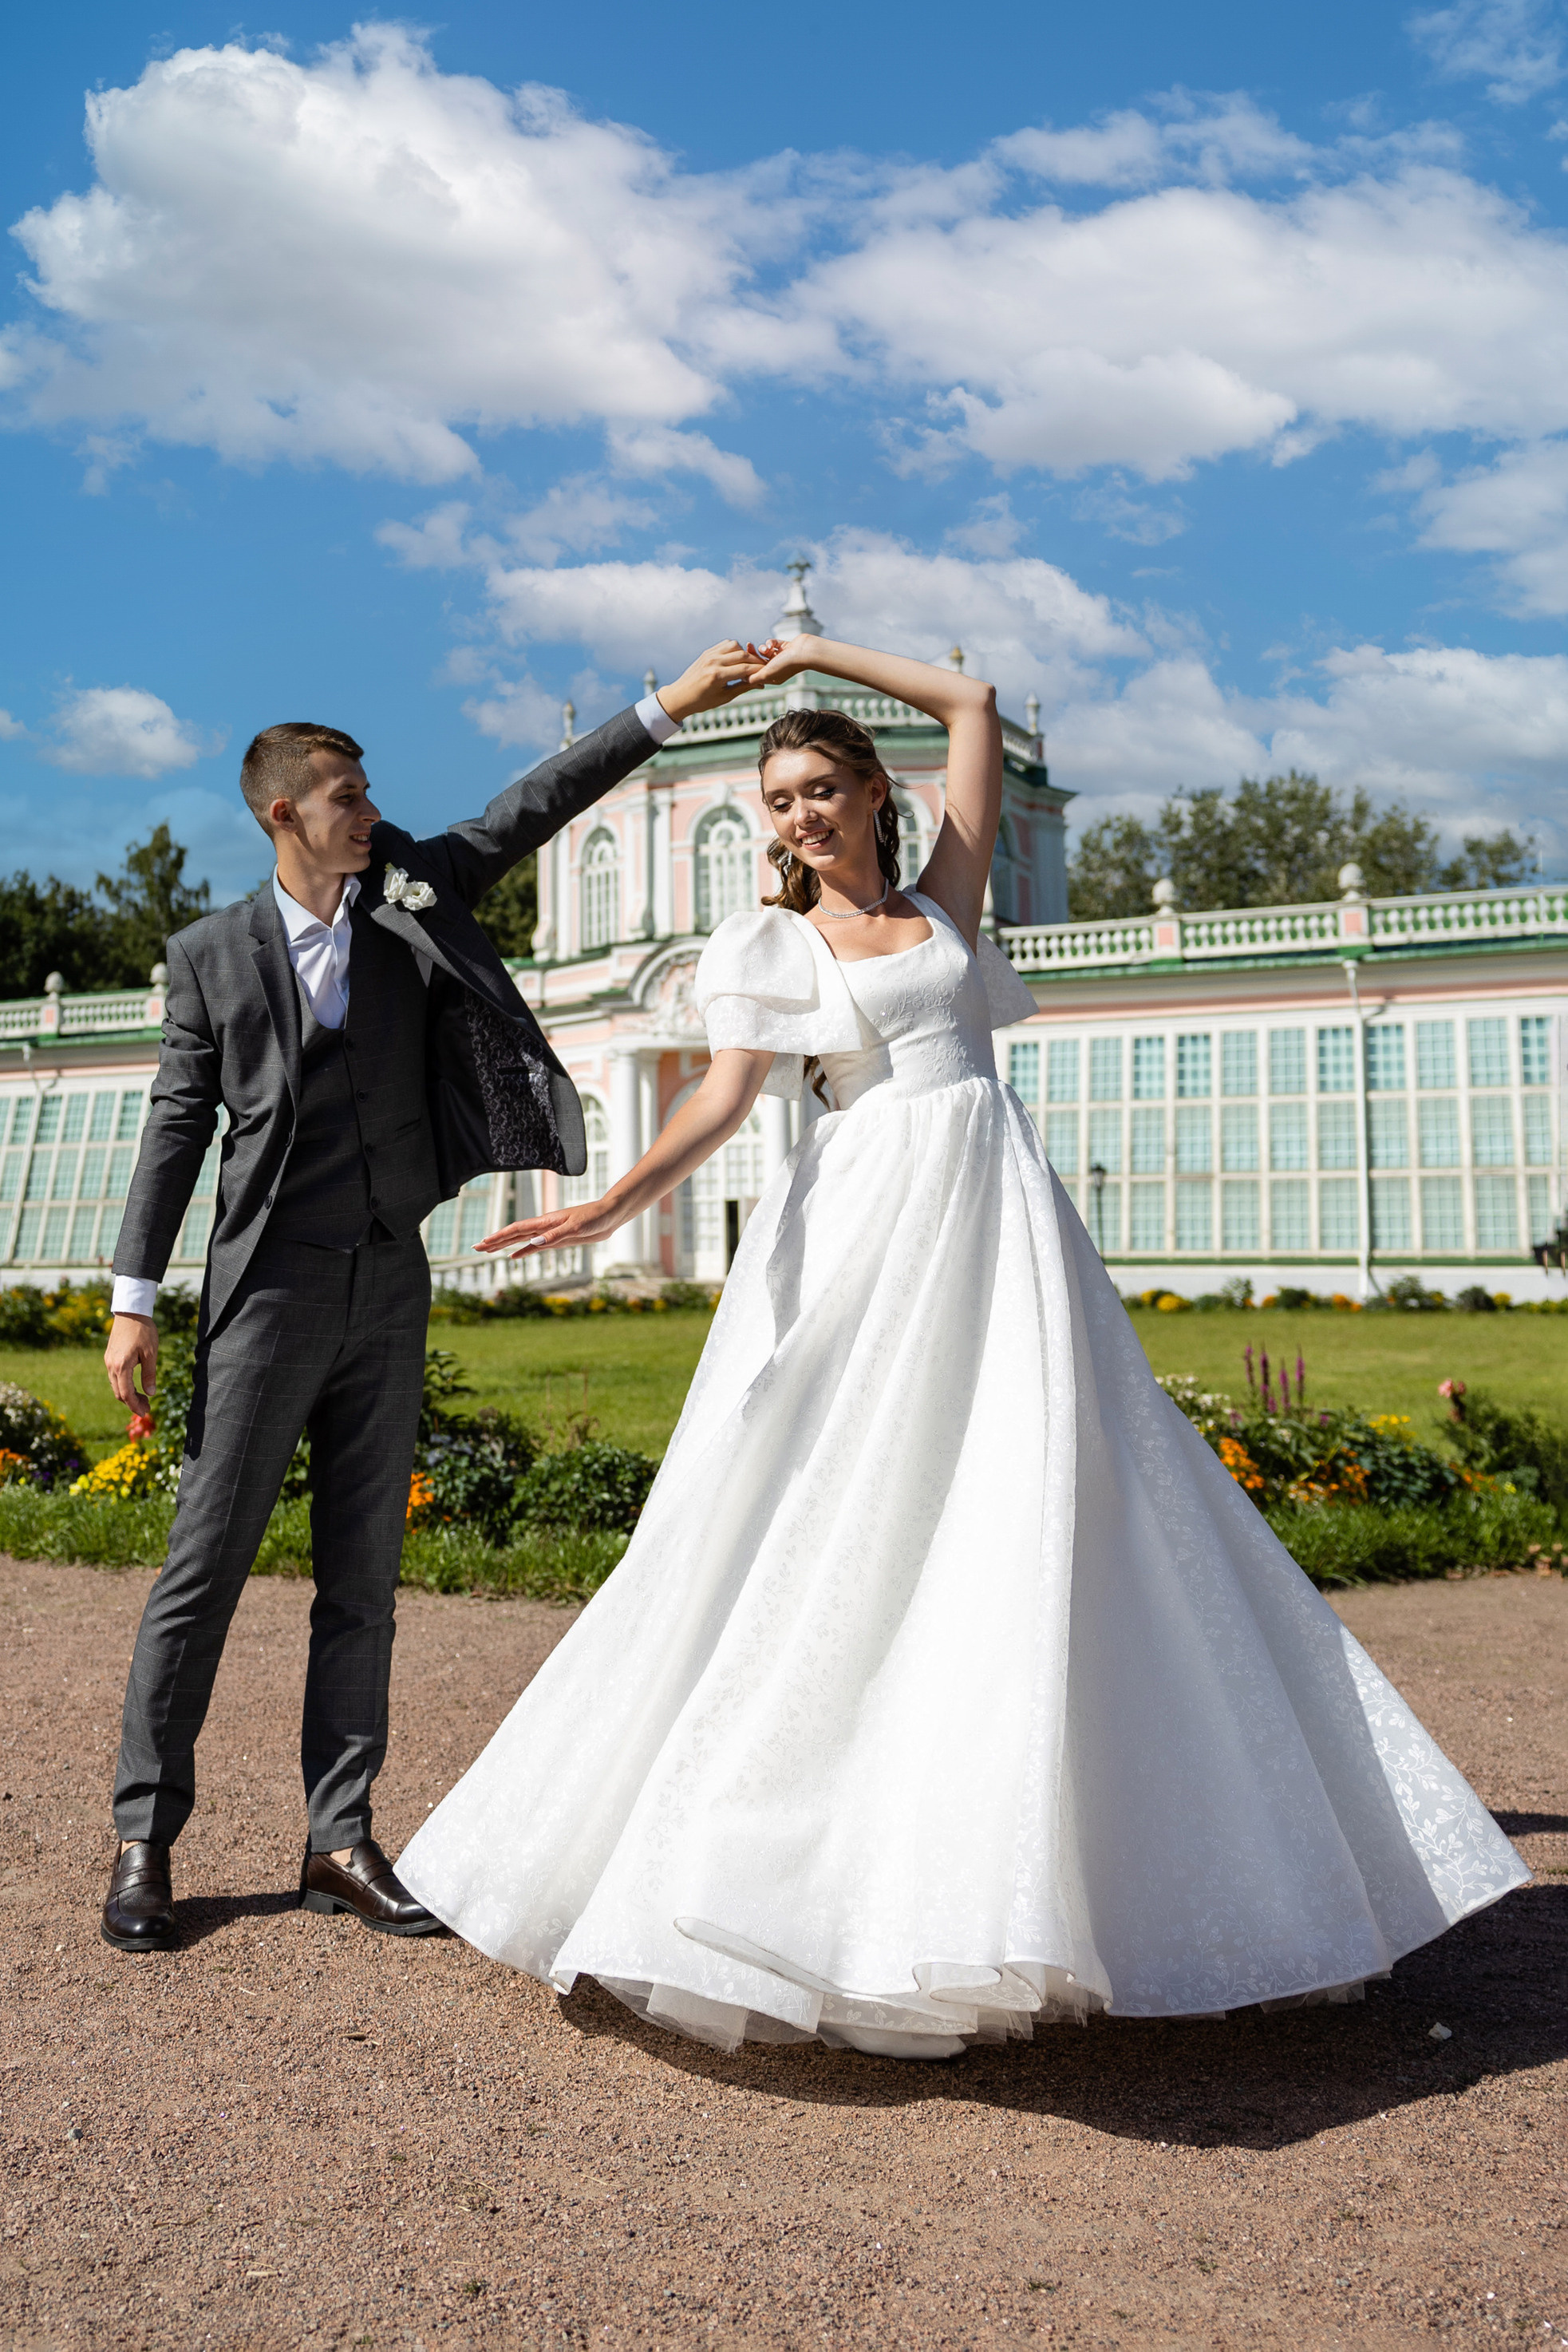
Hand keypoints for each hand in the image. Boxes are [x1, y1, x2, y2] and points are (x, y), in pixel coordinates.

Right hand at [105, 1314, 158, 1410]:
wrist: (130, 1312)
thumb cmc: (143, 1331)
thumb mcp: (151, 1353)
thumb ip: (150, 1374)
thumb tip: (151, 1393)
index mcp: (122, 1366)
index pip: (126, 1394)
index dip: (135, 1406)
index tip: (145, 1412)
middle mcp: (111, 1365)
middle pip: (119, 1393)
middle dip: (132, 1403)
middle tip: (147, 1408)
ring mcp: (108, 1361)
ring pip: (116, 1385)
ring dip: (128, 1394)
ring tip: (143, 1398)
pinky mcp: (109, 1357)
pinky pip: (114, 1377)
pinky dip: (124, 1385)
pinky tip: (135, 1386)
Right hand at [474, 1197, 628, 1258]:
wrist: (610, 1216)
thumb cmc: (595, 1217)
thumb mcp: (576, 1227)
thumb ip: (555, 1235)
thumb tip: (534, 1242)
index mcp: (546, 1221)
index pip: (517, 1229)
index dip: (499, 1236)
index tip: (483, 1242)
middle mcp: (544, 1226)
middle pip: (514, 1234)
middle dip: (494, 1241)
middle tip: (476, 1248)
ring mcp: (550, 1233)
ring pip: (522, 1240)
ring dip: (504, 1245)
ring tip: (488, 1250)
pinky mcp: (558, 1240)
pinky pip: (535, 1247)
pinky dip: (523, 1251)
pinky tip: (514, 1256)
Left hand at [656, 640, 776, 722]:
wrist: (681, 695)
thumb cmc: (702, 701)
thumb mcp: (725, 697)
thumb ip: (743, 687)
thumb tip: (761, 683)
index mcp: (717, 676)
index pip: (745, 669)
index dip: (759, 671)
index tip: (767, 674)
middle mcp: (713, 662)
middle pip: (742, 655)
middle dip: (756, 661)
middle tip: (763, 668)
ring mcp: (709, 655)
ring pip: (735, 646)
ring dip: (745, 653)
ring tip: (749, 664)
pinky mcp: (707, 652)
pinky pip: (726, 644)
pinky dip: (735, 649)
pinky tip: (737, 659)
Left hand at [747, 634, 819, 687]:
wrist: (805, 652)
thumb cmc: (786, 664)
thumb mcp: (766, 674)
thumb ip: (753, 678)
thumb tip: (743, 679)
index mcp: (772, 678)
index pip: (756, 673)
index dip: (748, 667)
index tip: (743, 661)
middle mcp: (776, 668)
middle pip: (759, 661)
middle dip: (753, 654)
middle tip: (748, 647)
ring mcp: (780, 658)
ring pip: (764, 652)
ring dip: (762, 648)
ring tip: (765, 648)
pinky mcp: (784, 647)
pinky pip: (772, 643)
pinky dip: (770, 642)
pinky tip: (772, 644)